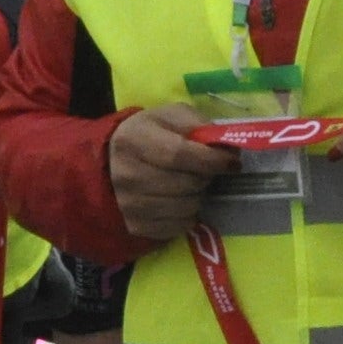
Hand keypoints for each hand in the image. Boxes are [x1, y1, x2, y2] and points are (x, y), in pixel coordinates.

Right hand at [106, 103, 236, 242]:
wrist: (112, 160)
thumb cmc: (151, 134)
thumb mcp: (172, 116)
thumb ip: (199, 125)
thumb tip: (227, 150)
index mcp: (134, 140)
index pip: (179, 154)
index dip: (211, 160)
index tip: (230, 162)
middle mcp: (126, 174)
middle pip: (185, 184)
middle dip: (206, 178)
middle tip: (206, 172)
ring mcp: (128, 204)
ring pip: (185, 208)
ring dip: (198, 197)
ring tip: (192, 186)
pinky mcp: (135, 226)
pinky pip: (177, 227)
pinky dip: (188, 216)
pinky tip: (182, 202)